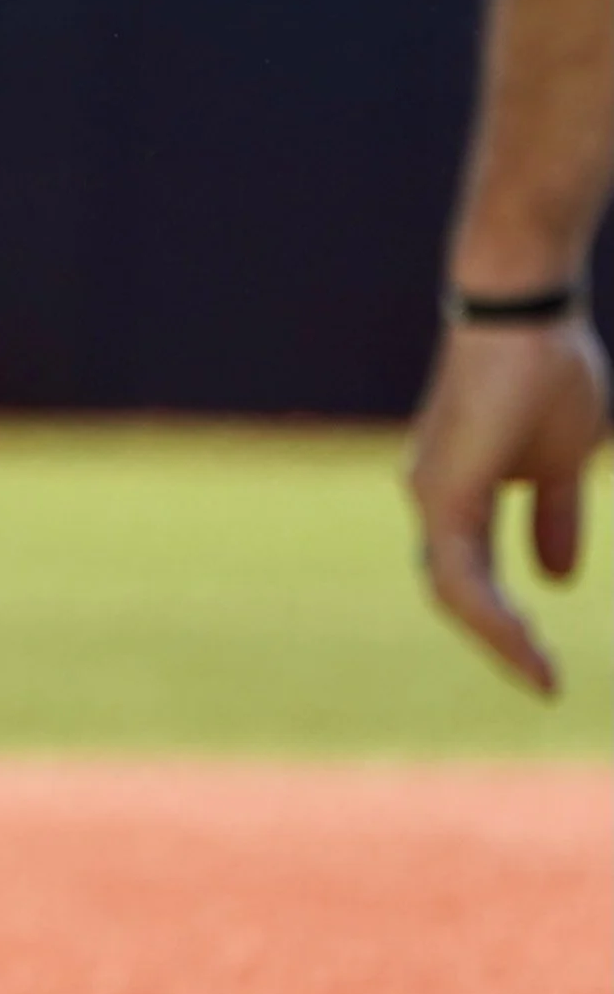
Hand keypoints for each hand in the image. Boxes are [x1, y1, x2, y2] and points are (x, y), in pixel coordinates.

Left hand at [405, 314, 610, 691]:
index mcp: (459, 492)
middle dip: (500, 640)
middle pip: (456, 590)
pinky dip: (489, 612)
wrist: (529, 312)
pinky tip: (521, 641)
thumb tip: (557, 577)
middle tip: (543, 680)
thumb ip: (553, 516)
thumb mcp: (562, 462)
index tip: (546, 663)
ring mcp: (431, 494)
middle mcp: (433, 496)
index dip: (506, 619)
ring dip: (498, 637)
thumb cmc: (546, 370)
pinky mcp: (441, 491)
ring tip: (540, 674)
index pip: (471, 574)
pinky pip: (457, 572)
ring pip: (453, 590)